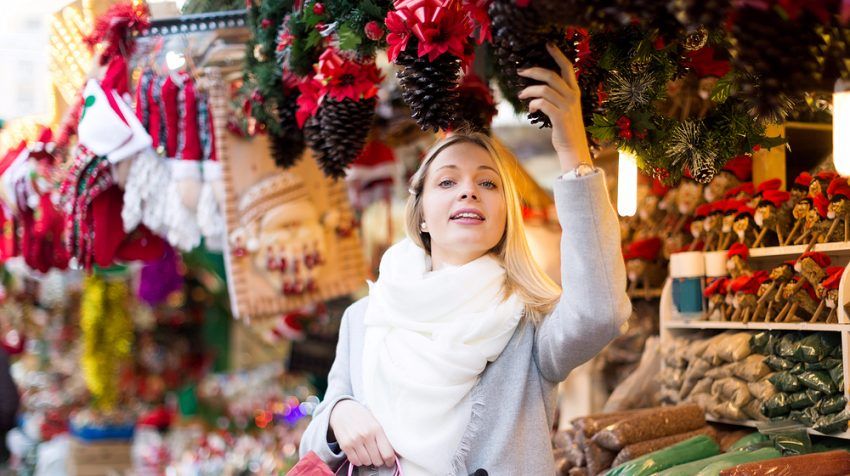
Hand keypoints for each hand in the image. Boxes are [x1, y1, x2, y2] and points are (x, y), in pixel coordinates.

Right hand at [329, 399, 395, 467]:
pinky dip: (358, 460)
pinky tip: (360, 453)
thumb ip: (384, 436)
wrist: (343, 409)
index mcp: (377, 428)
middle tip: (378, 456)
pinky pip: (355, 461)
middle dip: (379, 460)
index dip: (390, 460)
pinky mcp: (345, 445)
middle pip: (377, 460)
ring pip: (366, 462)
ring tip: (368, 453)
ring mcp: (354, 441)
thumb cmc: (362, 416)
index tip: (389, 461)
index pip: (387, 453)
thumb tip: (393, 452)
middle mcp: (366, 435)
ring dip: (369, 460)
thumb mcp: (376, 421)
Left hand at [517, 43, 592, 171]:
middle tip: (520, 71)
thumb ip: (557, 96)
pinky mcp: (560, 117)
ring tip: (521, 95)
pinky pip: (542, 103)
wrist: (573, 147)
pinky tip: (531, 109)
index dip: (557, 54)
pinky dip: (533, 104)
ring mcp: (567, 106)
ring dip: (529, 91)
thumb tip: (538, 89)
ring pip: (544, 89)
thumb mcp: (565, 108)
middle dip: (533, 71)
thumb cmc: (565, 128)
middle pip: (551, 75)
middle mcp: (572, 96)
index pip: (567, 67)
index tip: (547, 44)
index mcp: (575, 91)